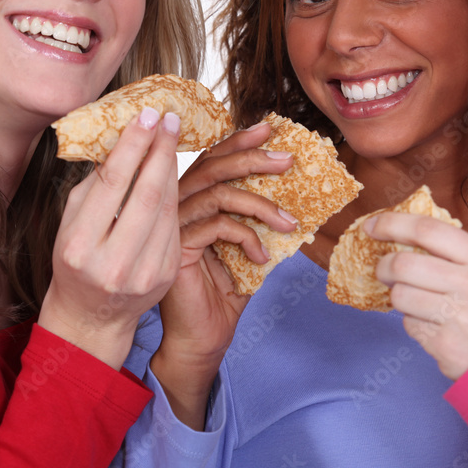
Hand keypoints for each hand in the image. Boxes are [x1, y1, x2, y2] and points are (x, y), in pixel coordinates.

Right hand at [39, 108, 181, 368]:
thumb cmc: (76, 262)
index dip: (133, 146)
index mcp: (80, 246)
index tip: (148, 116)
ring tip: (173, 139)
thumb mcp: (70, 226)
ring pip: (167, 209)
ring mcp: (143, 272)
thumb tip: (120, 141)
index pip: (113, 184)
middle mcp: (113, 263)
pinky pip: (175, 225)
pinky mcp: (165, 275)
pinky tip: (174, 174)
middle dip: (161, 151)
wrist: (92, 317)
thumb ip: (92, 188)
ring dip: (173, 168)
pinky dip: (176, 196)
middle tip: (170, 119)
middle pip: (147, 194)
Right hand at [151, 122, 296, 427]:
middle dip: (252, 158)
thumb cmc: (223, 294)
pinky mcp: (176, 247)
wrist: (202, 338)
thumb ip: (259, 219)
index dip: (238, 141)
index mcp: (192, 201)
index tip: (269, 128)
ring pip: (218, 193)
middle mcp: (177, 207)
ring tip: (290, 222)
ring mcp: (172, 226)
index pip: (213, 160)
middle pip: (212, 166)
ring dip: (260, 204)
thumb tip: (295, 192)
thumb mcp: (250, 248)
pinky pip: (217, 225)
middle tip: (287, 159)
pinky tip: (263, 258)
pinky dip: (247, 236)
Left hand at [367, 213, 467, 379]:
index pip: (428, 230)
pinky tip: (434, 327)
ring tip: (417, 303)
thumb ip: (459, 254)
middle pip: (404, 264)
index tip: (371, 226)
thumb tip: (408, 236)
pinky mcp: (444, 344)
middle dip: (384, 266)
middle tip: (384, 271)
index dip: (392, 224)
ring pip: (399, 295)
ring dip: (399, 298)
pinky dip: (414, 324)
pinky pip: (409, 325)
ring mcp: (458, 316)